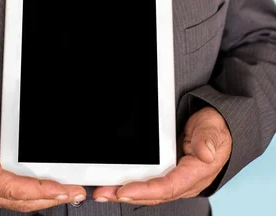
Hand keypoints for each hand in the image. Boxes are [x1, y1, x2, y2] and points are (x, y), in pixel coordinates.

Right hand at [0, 118, 86, 211]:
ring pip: (22, 202)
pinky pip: (16, 197)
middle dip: (52, 198)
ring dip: (46, 198)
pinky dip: (34, 195)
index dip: (42, 191)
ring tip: (68, 193)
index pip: (17, 191)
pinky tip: (45, 192)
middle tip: (77, 193)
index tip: (63, 188)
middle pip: (24, 201)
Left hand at [93, 107, 231, 205]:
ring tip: (102, 191)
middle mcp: (184, 181)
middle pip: (153, 194)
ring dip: (124, 192)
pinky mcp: (168, 172)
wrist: (218, 126)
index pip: (168, 186)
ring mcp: (175, 178)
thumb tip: (205, 153)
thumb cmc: (215, 129)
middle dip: (127, 195)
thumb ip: (208, 140)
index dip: (145, 190)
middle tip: (103, 193)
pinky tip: (115, 183)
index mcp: (196, 173)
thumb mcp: (213, 128)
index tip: (124, 190)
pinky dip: (131, 184)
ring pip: (148, 191)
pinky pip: (148, 182)